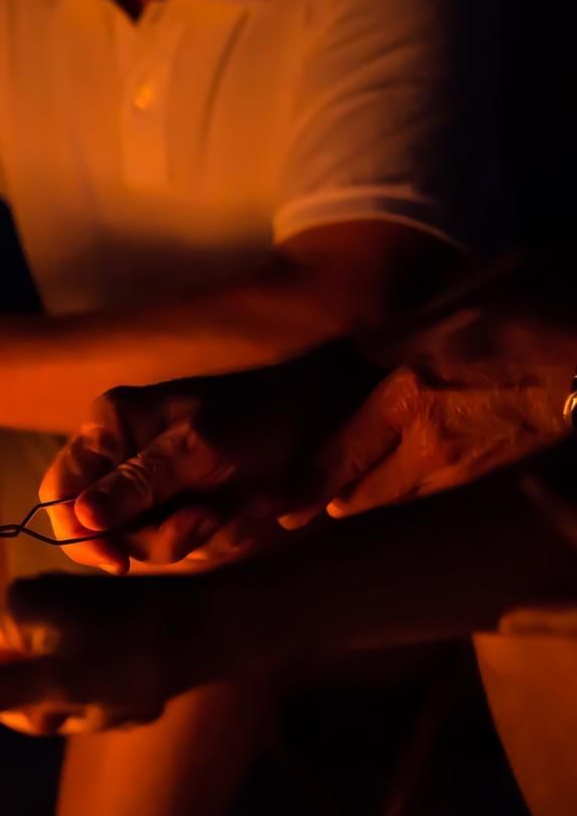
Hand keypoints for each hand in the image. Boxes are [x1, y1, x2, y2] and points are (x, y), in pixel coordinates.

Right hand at [0, 575, 208, 735]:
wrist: (222, 626)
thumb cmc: (136, 656)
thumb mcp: (55, 686)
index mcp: (13, 609)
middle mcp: (34, 605)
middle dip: (33, 707)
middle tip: (75, 715)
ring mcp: (71, 617)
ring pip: (44, 680)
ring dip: (75, 708)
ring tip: (118, 708)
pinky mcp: (105, 630)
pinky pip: (80, 675)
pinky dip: (101, 697)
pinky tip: (137, 701)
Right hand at [43, 351, 372, 573]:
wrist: (326, 417)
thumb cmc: (259, 416)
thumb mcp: (199, 448)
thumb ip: (138, 483)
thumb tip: (82, 519)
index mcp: (109, 429)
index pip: (58, 492)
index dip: (78, 532)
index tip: (118, 560)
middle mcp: (122, 461)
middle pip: (103, 531)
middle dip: (160, 536)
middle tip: (208, 518)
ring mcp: (155, 490)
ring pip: (148, 546)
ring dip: (204, 537)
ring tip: (250, 506)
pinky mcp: (187, 511)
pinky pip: (188, 548)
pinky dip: (227, 537)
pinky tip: (259, 509)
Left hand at [287, 305, 576, 522]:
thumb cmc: (539, 311)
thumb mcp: (460, 305)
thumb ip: (400, 333)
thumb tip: (358, 348)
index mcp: (409, 402)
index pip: (339, 458)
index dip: (304, 488)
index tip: (276, 510)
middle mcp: (431, 445)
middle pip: (366, 492)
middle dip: (331, 500)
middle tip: (297, 508)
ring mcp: (469, 463)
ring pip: (402, 492)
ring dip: (369, 496)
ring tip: (342, 497)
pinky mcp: (499, 465)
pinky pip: (436, 485)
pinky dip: (406, 486)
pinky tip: (402, 474)